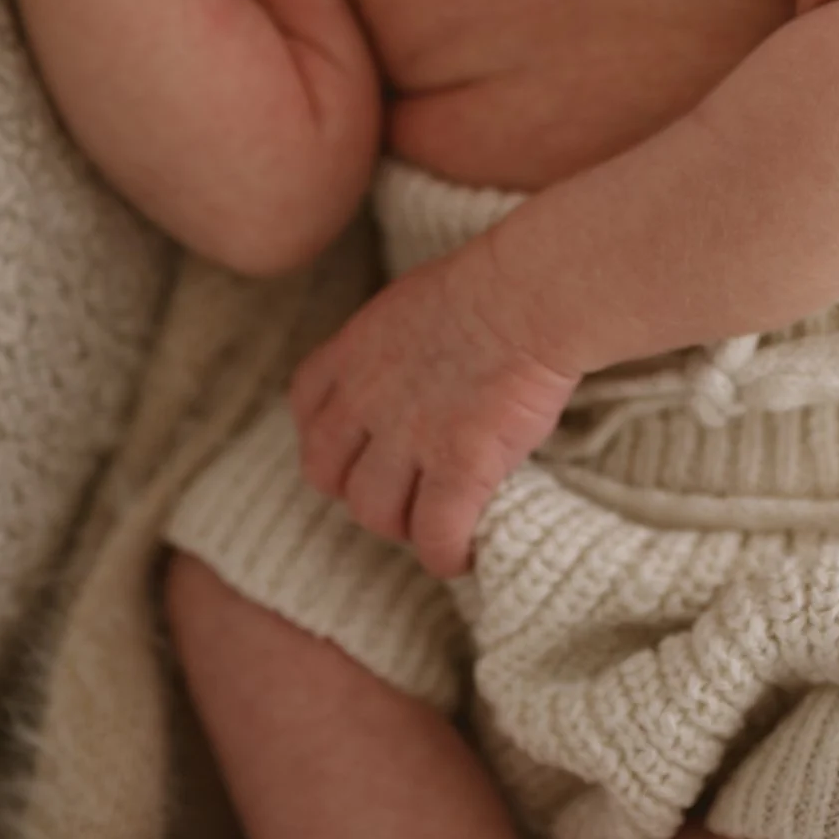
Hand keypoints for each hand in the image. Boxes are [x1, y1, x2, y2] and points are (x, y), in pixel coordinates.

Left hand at [287, 243, 582, 578]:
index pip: (306, 407)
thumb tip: (423, 368)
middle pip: (327, 474)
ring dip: (402, 526)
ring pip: (375, 513)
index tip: (357, 447)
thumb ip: (399, 344)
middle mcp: (366, 400)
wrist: (532, 294)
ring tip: (434, 525)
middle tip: (400, 492)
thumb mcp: (416, 301)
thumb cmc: (496, 283)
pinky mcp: (459, 467)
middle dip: (356, 489)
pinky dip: (445, 555)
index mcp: (353, 352)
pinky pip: (436, 535)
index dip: (327, 436)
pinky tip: (463, 556)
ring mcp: (409, 437)